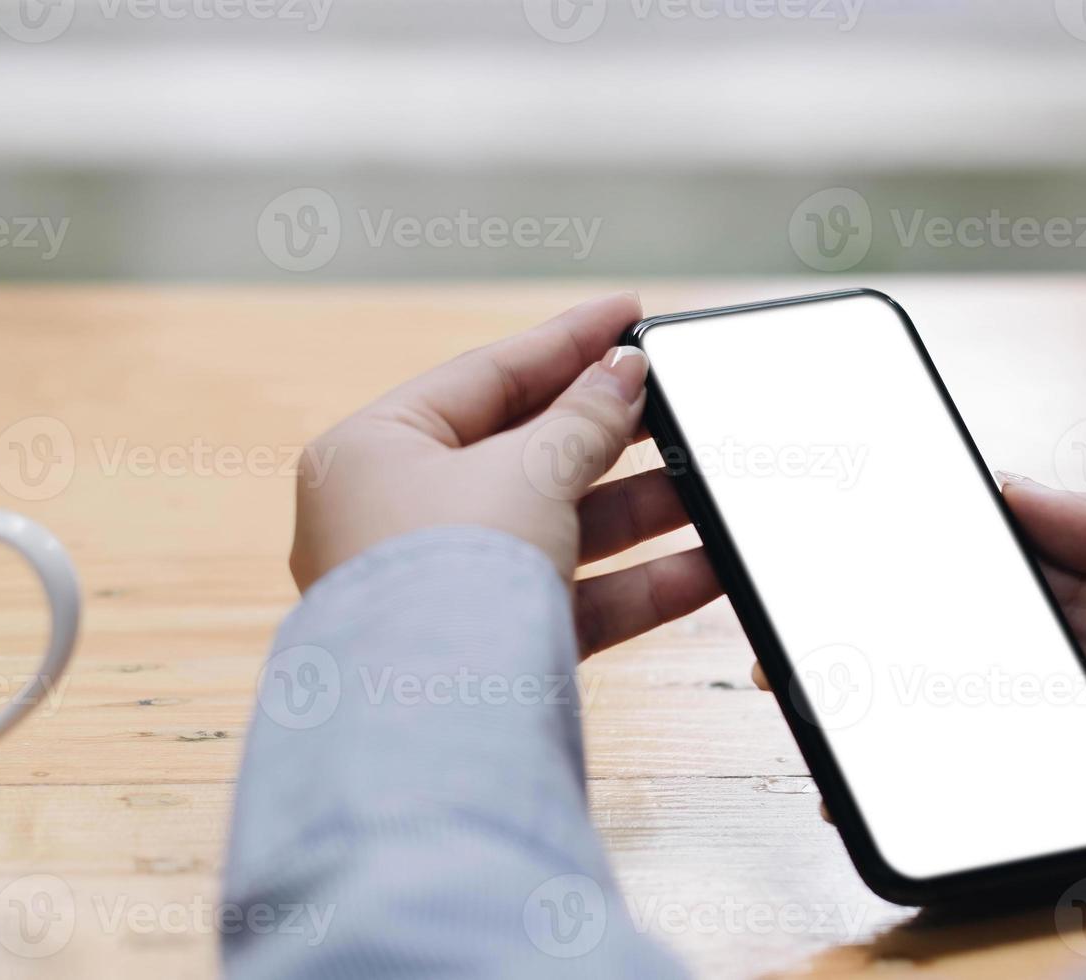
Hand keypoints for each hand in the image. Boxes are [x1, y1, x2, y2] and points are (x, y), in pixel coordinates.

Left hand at [291, 291, 722, 655]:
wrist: (428, 728)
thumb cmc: (445, 578)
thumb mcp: (528, 472)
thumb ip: (585, 420)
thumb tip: (624, 375)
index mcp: (372, 452)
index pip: (484, 377)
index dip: (566, 342)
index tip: (631, 314)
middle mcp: (394, 518)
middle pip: (524, 454)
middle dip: (612, 435)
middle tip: (681, 400)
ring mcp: (442, 591)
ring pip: (555, 531)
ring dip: (639, 511)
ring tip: (713, 485)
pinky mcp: (488, 653)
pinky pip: (570, 600)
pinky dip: (635, 585)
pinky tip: (707, 566)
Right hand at [755, 481, 1085, 879]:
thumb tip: (1005, 489)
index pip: (1006, 585)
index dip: (926, 581)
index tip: (846, 569)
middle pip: (981, 668)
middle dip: (889, 659)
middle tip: (793, 648)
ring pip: (995, 744)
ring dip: (908, 739)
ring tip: (822, 719)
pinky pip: (1056, 818)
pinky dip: (979, 811)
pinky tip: (904, 789)